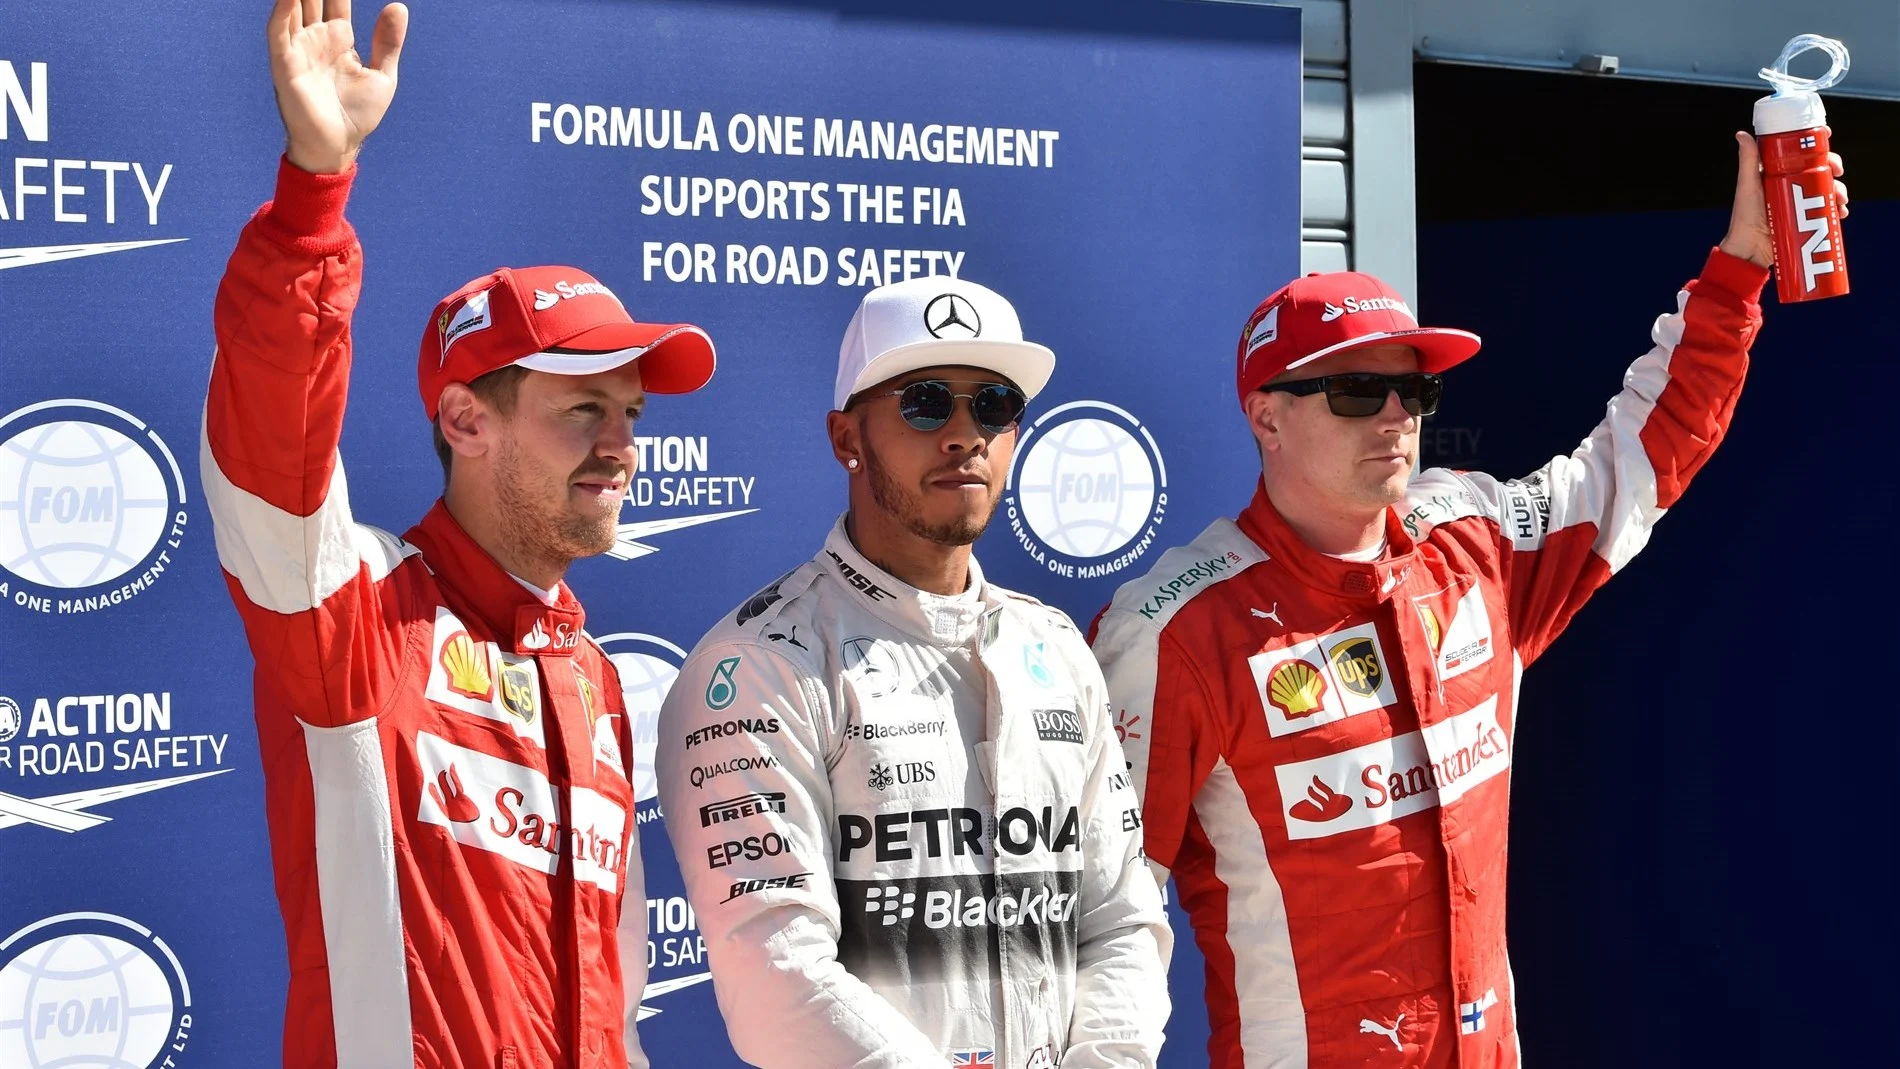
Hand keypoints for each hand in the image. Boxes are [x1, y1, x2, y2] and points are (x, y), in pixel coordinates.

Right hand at [270, 0, 408, 174]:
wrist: (338, 148)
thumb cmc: (356, 115)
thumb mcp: (382, 75)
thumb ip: (387, 42)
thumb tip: (398, 6)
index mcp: (338, 37)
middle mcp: (315, 38)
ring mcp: (299, 49)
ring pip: (293, 6)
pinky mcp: (285, 64)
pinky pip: (279, 32)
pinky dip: (282, 11)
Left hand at [1719, 130, 1849, 267]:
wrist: (1749, 250)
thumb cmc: (1744, 217)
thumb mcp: (1748, 185)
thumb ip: (1749, 161)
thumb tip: (1742, 134)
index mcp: (1778, 172)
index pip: (1801, 152)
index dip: (1817, 144)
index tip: (1827, 137)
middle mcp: (1791, 184)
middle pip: (1819, 168)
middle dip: (1833, 167)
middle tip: (1837, 173)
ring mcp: (1800, 202)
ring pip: (1827, 188)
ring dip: (1839, 190)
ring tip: (1839, 199)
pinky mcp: (1807, 218)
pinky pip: (1828, 209)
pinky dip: (1837, 209)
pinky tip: (1840, 212)